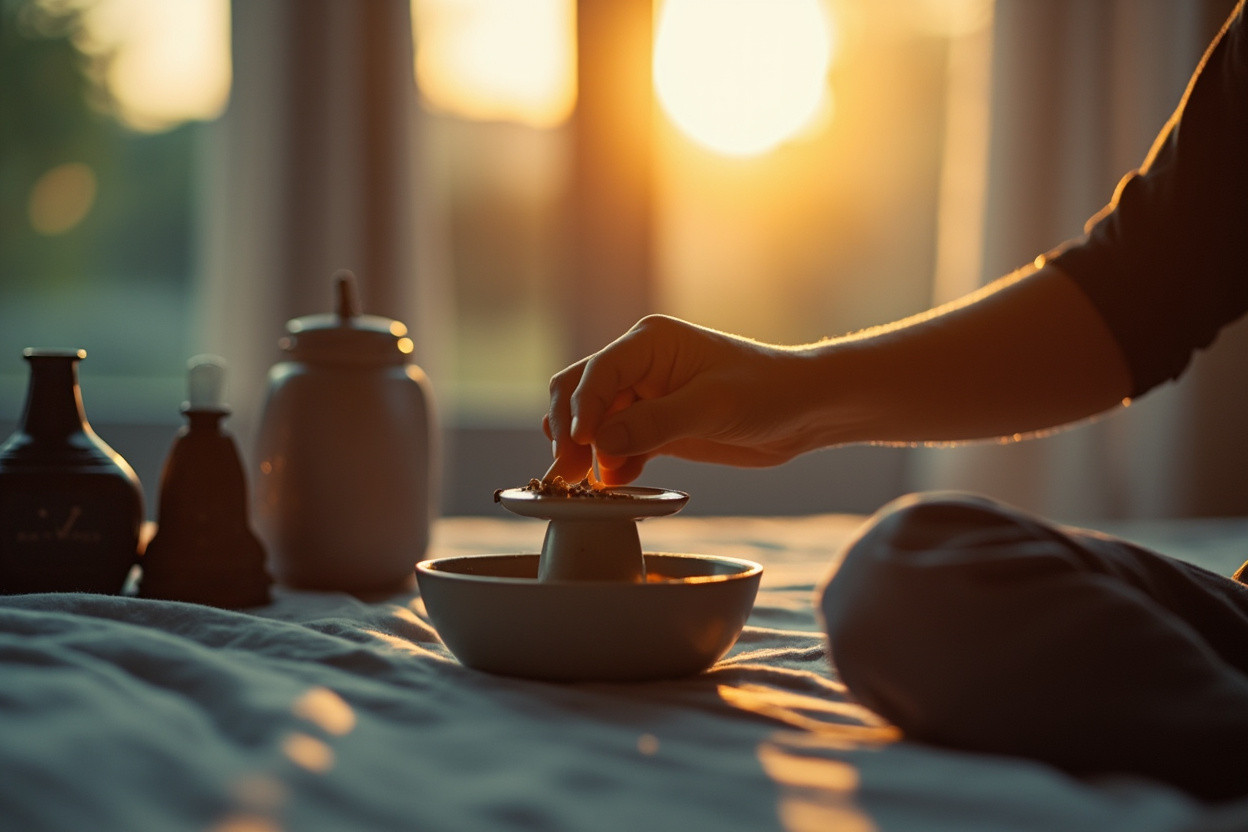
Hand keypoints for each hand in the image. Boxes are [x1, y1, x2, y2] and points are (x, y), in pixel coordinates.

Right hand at [543, 315, 814, 483]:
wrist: (803, 411)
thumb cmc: (766, 392)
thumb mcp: (713, 406)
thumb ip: (656, 422)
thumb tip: (600, 440)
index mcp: (649, 343)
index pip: (596, 374)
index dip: (581, 409)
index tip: (580, 444)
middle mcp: (638, 365)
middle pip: (579, 394)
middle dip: (569, 431)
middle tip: (567, 475)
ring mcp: (644, 397)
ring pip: (593, 423)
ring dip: (584, 452)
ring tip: (583, 486)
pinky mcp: (655, 428)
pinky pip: (616, 446)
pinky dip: (609, 466)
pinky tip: (615, 485)